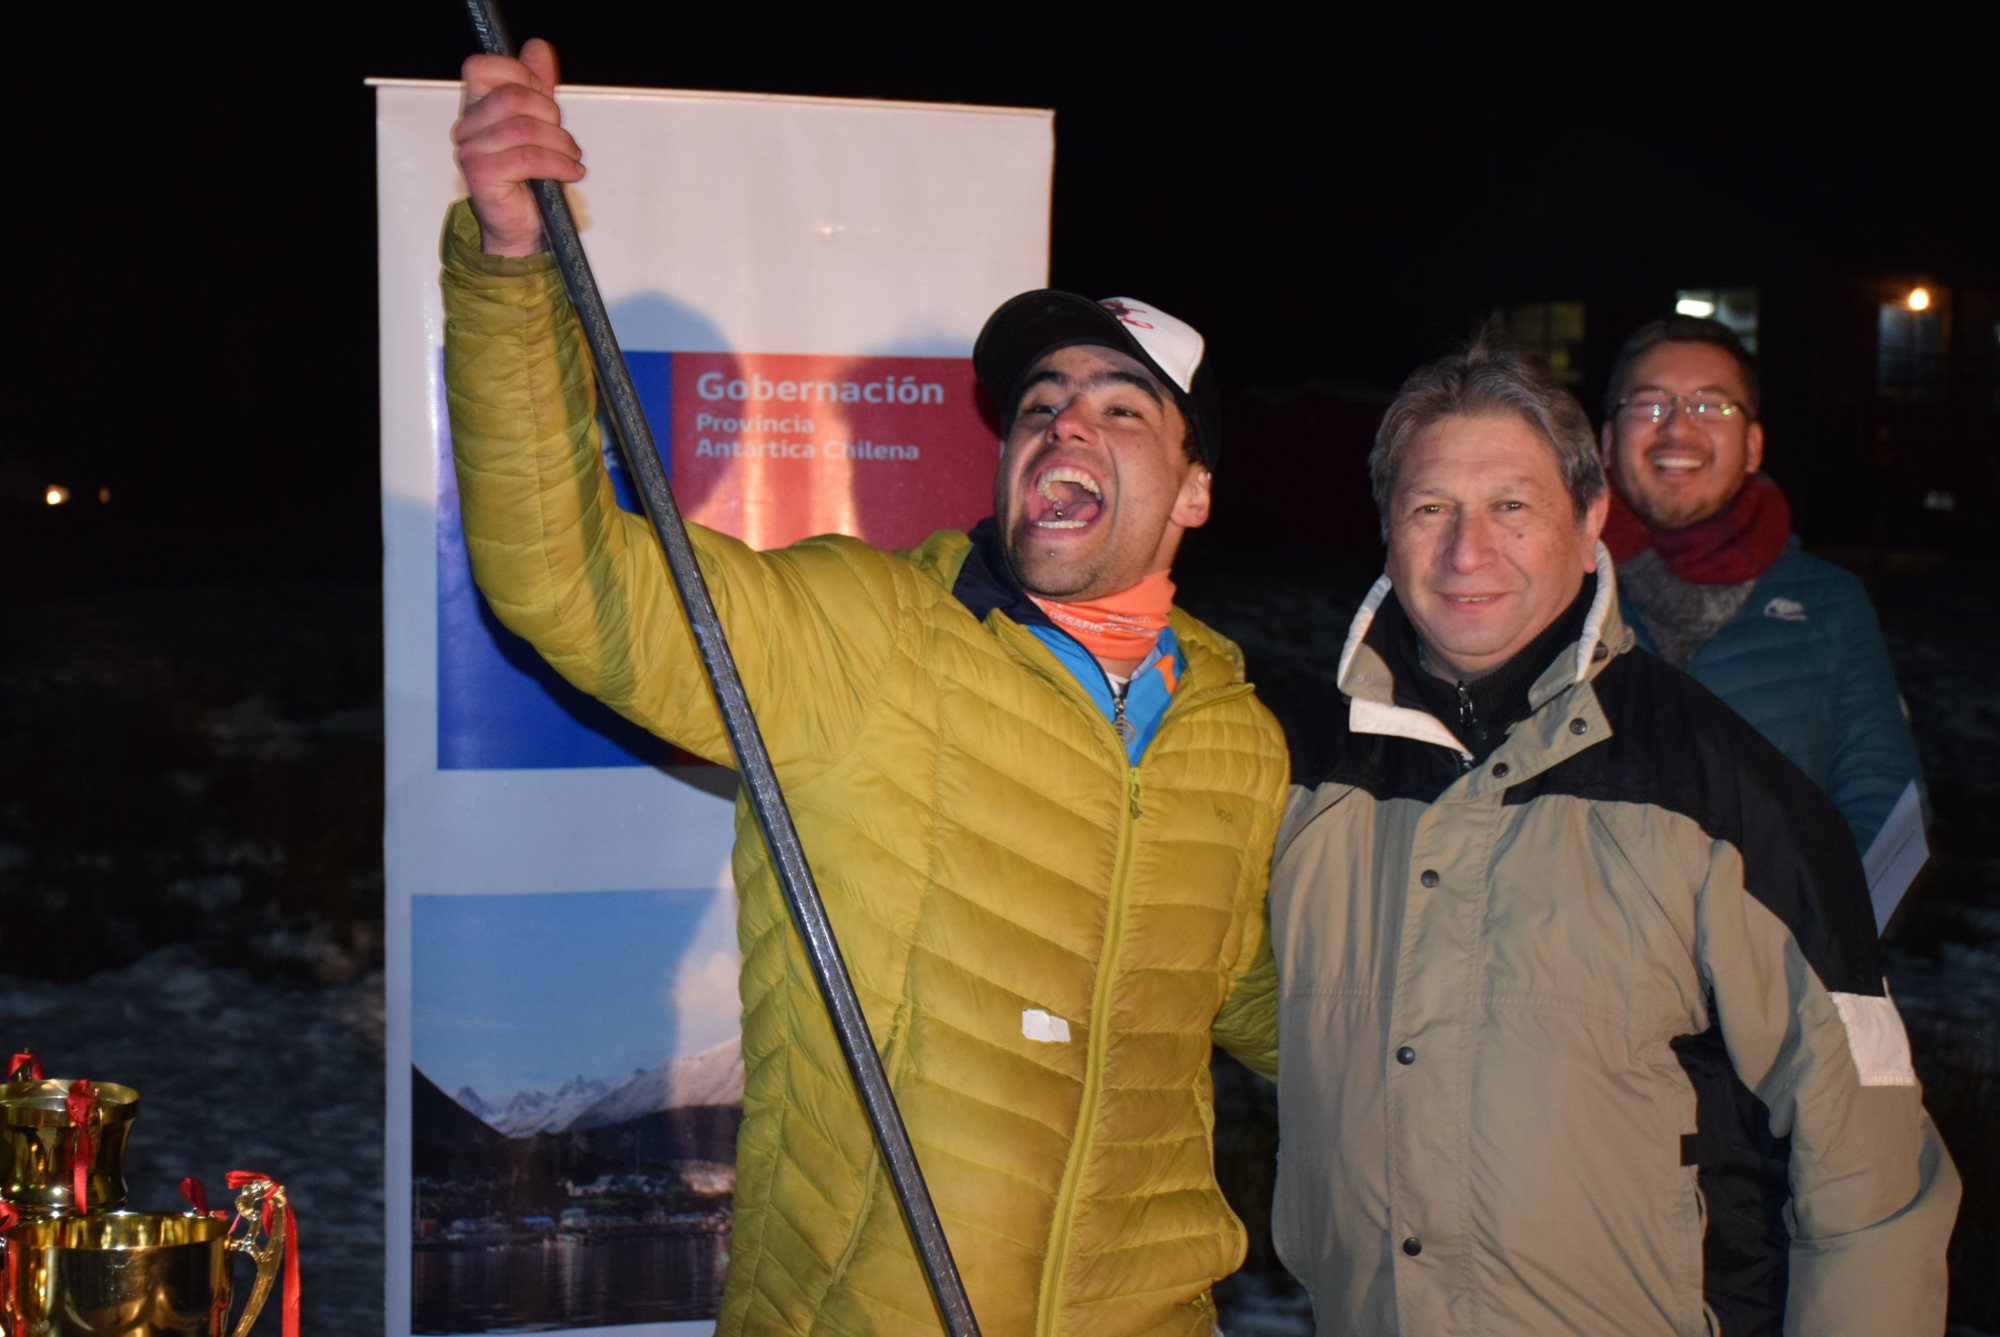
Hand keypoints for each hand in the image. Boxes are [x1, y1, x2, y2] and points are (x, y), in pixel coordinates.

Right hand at [451, 38, 583, 256]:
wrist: (520, 228)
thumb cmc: (528, 179)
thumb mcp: (538, 122)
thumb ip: (536, 84)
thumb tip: (537, 48)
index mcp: (475, 107)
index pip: (484, 67)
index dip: (522, 76)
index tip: (546, 99)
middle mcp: (466, 126)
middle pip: (513, 97)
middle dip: (551, 115)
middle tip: (564, 138)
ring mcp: (470, 150)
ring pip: (524, 129)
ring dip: (560, 144)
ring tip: (571, 158)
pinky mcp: (481, 174)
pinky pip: (528, 158)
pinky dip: (559, 164)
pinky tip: (571, 172)